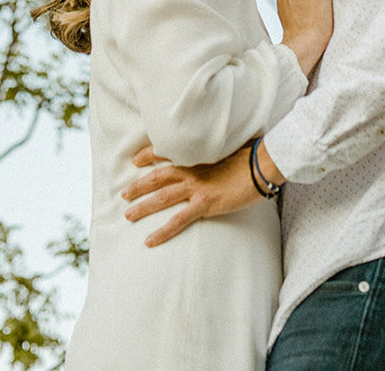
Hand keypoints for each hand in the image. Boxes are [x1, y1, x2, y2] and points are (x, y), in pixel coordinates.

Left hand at [122, 141, 259, 245]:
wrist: (261, 164)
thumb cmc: (249, 154)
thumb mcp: (228, 145)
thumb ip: (216, 147)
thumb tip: (216, 144)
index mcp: (195, 154)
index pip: (165, 152)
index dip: (148, 155)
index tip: (135, 160)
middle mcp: (191, 169)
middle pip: (157, 177)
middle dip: (138, 186)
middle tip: (123, 194)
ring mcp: (196, 187)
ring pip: (161, 198)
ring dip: (142, 207)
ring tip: (128, 215)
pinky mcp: (204, 204)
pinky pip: (178, 221)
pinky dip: (162, 231)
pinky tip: (150, 241)